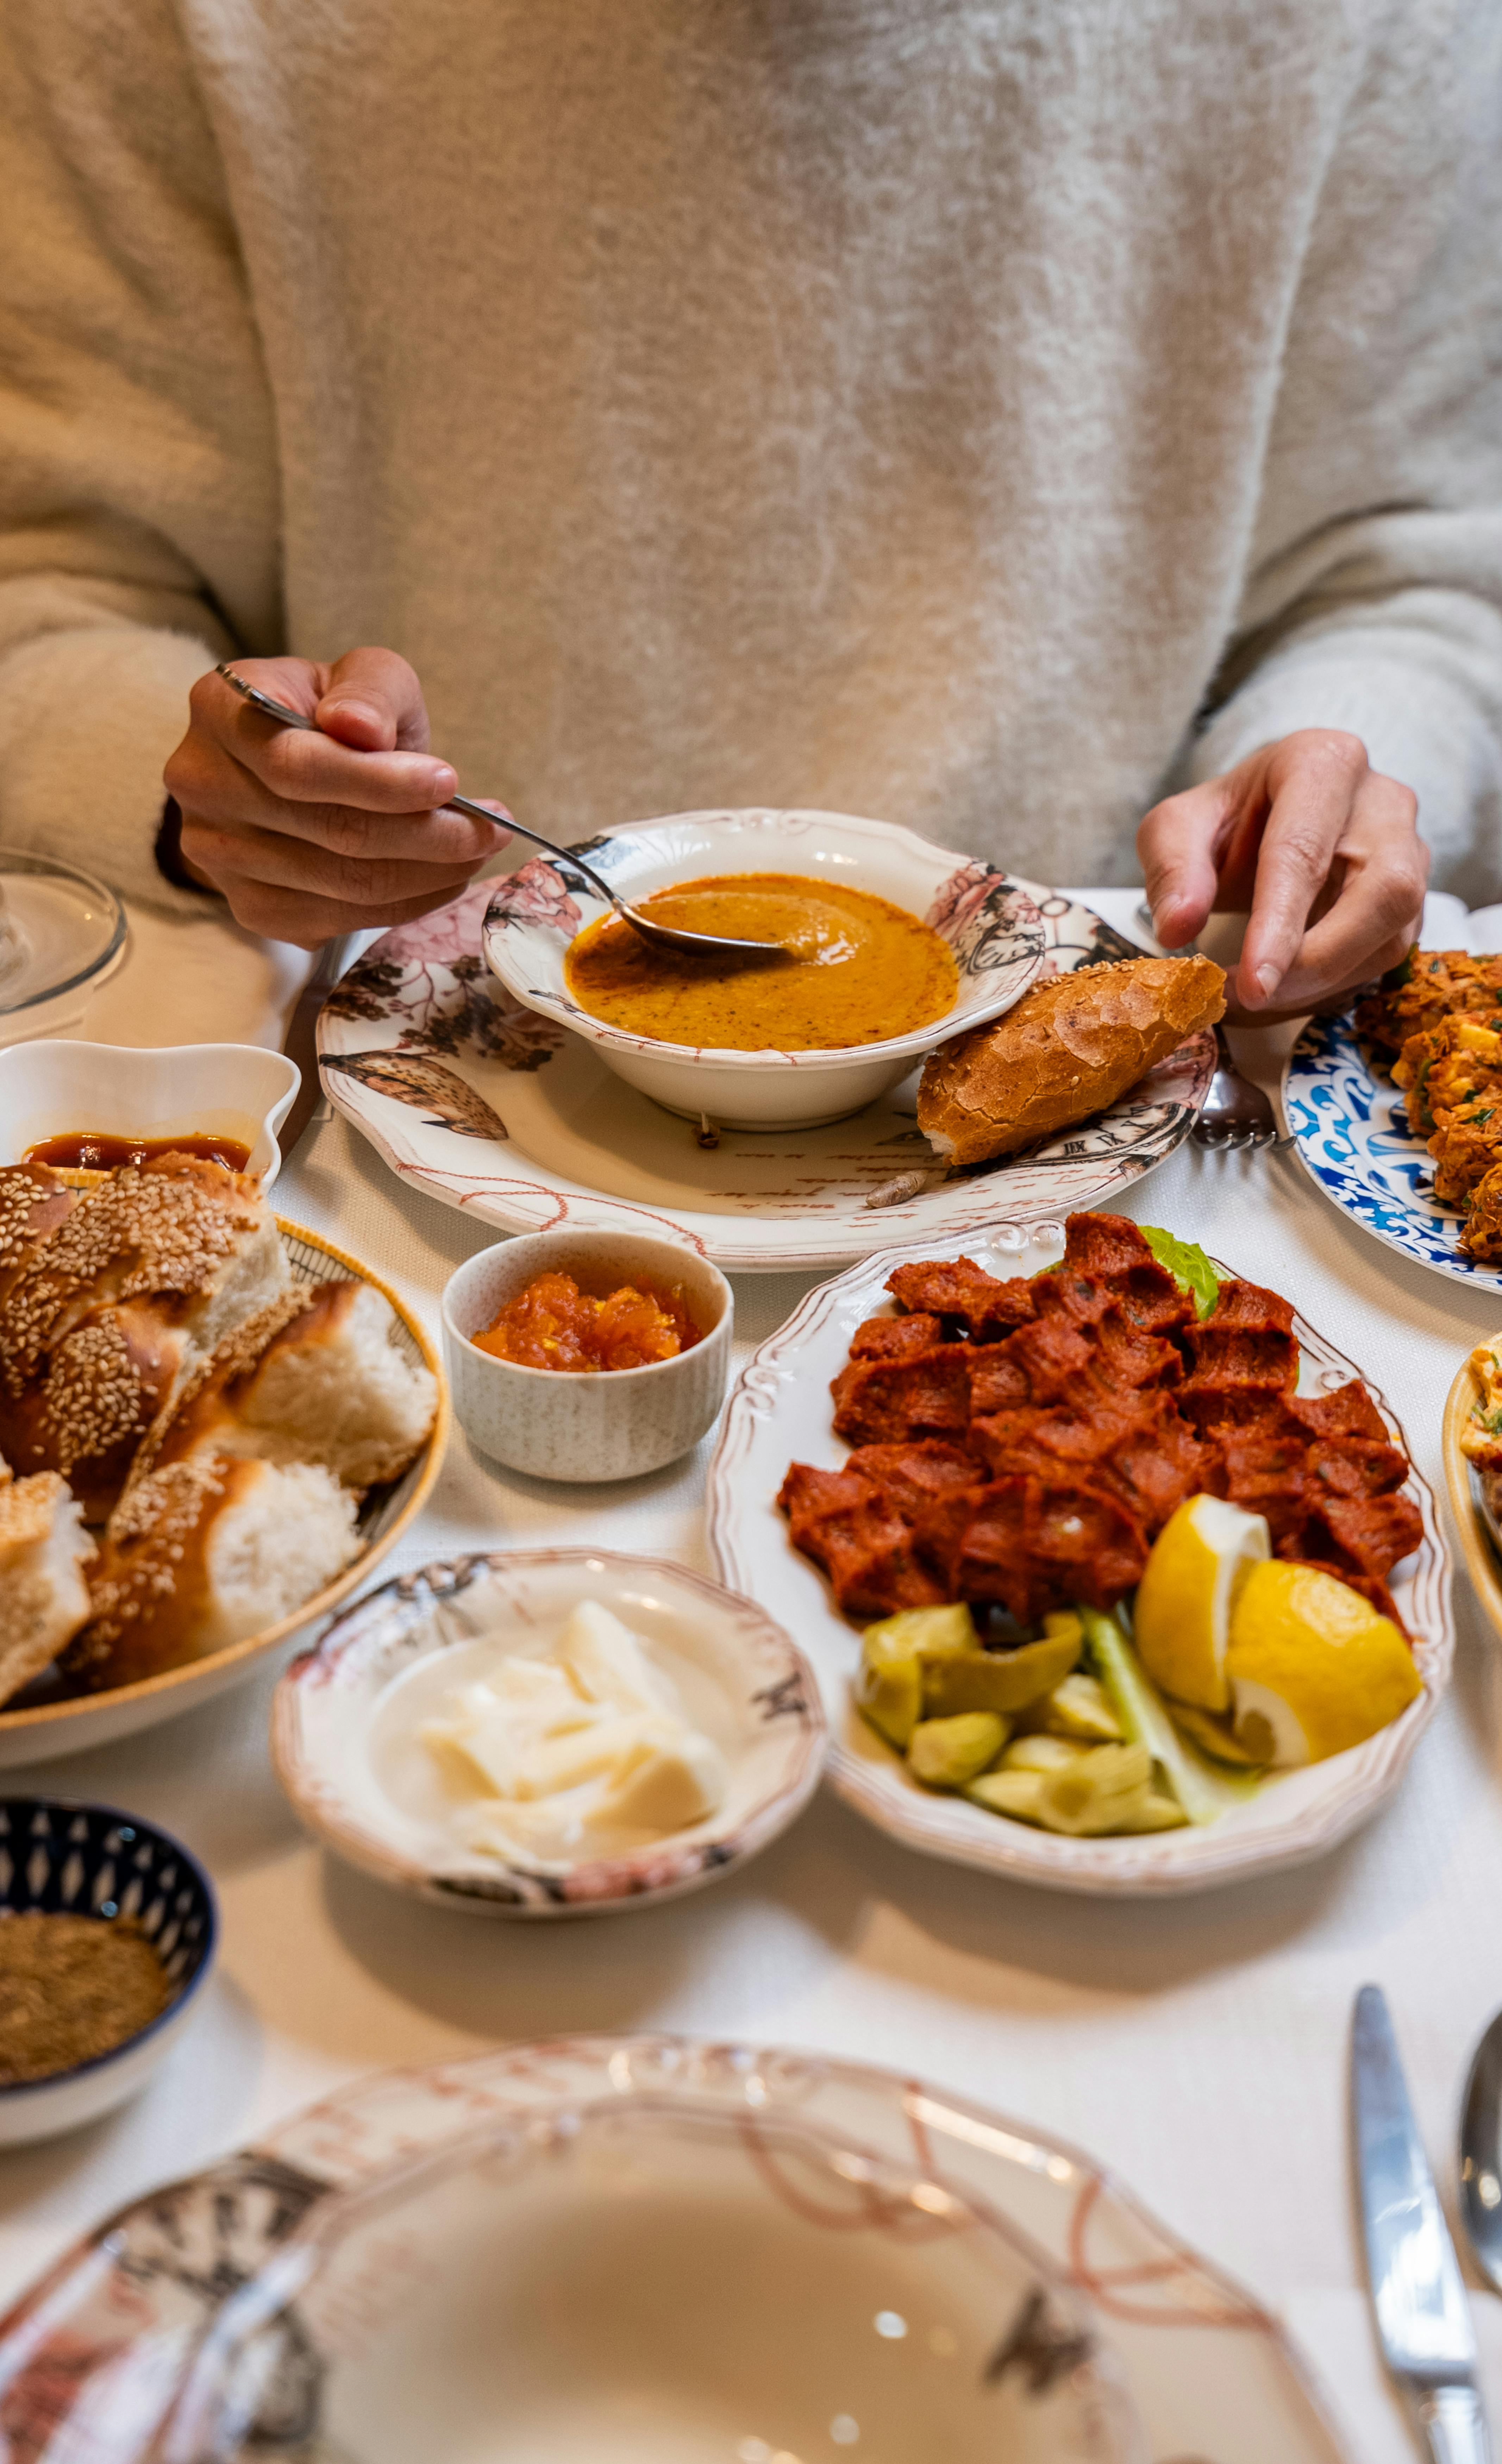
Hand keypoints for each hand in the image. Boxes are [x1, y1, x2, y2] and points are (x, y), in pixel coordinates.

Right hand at [164, 649, 510, 946]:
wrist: (299, 761)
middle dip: (426, 835)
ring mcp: (218, 854)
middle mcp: (202, 785)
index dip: (381, 782)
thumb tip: (360, 728)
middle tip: (491, 829)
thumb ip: (368, 691)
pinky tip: (441, 877)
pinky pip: (339, 919)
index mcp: (219, 709)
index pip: (298, 764)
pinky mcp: (249, 908)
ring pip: (342, 884)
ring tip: (477, 850)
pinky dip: (405, 903)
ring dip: (428, 874)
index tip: (451, 782)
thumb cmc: (336, 710)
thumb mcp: (364, 675)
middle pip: (328, 831)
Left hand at [1137, 730, 1428, 1017]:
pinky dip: (1335, 985)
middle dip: (1316, 961)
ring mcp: (1411, 848)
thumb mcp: (1178, 828)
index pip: (1304, 852)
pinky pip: (1389, 954)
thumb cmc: (1229, 819)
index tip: (1253, 983)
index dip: (1279, 926)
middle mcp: (1383, 800)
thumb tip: (1178, 929)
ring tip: (1259, 997)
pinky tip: (1288, 990)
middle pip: (1380, 892)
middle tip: (1255, 997)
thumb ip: (1173, 870)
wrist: (1269, 818)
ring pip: (1393, 932)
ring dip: (1325, 981)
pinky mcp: (1414, 896)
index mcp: (1323, 764)